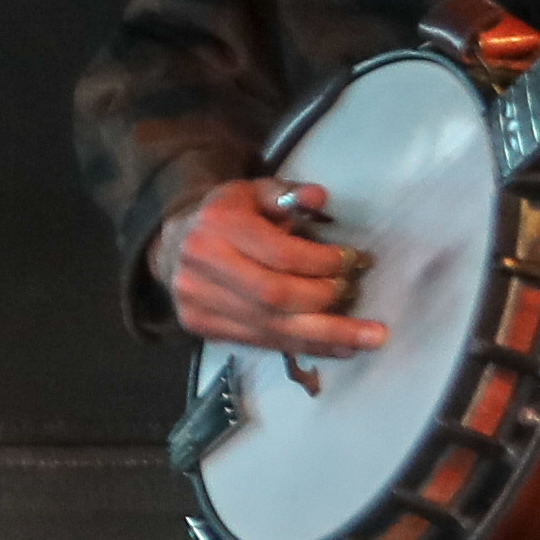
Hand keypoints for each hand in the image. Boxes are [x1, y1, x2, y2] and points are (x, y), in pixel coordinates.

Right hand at [156, 174, 382, 362]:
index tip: (352, 262)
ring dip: (326, 335)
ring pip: (271, 327)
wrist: (172, 244)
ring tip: (368, 339)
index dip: (321, 263)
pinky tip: (338, 347)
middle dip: (326, 302)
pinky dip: (304, 347)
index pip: (279, 253)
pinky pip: (261, 342)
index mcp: (218, 225)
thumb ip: (287, 194)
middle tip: (357, 295)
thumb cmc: (226, 216)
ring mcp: (197, 301)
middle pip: (275, 296)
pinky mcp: (201, 326)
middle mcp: (203, 264)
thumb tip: (319, 197)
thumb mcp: (254, 193)